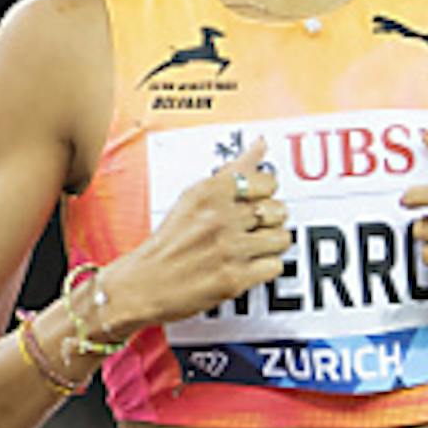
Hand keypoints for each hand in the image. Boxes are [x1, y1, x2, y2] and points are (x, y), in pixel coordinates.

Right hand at [107, 135, 293, 330]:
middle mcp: (221, 218)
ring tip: (253, 247)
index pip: (267, 182)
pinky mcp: (235, 278)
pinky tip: (249, 265)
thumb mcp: (194, 196)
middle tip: (254, 227)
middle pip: (277, 210)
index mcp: (210, 193)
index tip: (255, 201)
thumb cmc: (169, 241)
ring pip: (281, 238)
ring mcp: (229, 249)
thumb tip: (261, 144)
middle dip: (270, 220)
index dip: (265, 194)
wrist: (146, 283)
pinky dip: (265, 267)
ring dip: (271, 244)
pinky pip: (274, 266)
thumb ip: (233, 170)